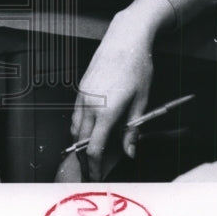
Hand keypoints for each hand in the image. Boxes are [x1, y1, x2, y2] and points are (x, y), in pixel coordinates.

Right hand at [71, 0, 169, 180]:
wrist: (125, 38)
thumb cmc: (137, 66)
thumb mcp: (142, 101)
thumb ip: (132, 130)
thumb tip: (130, 152)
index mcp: (106, 110)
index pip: (95, 149)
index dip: (96, 167)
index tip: (99, 177)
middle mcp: (89, 104)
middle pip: (80, 141)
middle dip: (86, 159)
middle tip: (95, 169)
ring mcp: (82, 94)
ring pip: (75, 127)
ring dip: (81, 142)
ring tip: (93, 152)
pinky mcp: (81, 87)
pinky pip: (76, 113)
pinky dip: (80, 126)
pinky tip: (92, 128)